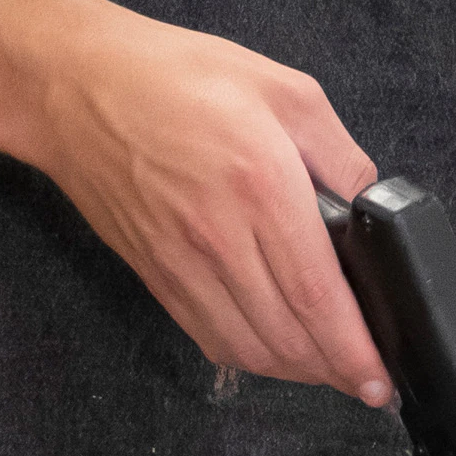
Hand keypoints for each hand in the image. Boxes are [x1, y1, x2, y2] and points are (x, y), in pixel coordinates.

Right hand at [17, 0, 393, 403]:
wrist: (76, 89)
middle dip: (334, 371)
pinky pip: (208, 336)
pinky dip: (248, 355)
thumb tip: (369, 204)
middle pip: (285, 336)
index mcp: (262, 185)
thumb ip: (340, 152)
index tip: (379, 380)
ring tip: (329, 368)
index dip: (353, 350)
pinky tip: (274, 349)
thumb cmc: (177, 76)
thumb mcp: (285, 89)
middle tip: (367, 379)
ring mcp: (180, 262)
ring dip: (294, 371)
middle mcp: (219, 237)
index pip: (316, 295)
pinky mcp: (154, 274)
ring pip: (247, 347)